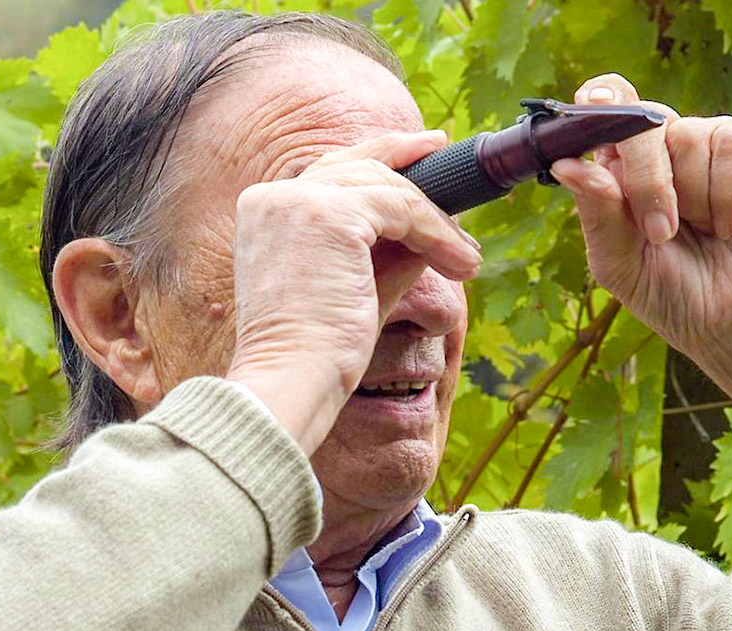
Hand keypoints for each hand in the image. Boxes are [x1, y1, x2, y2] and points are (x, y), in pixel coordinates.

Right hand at [228, 131, 481, 453]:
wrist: (292, 378)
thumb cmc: (319, 350)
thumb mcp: (358, 284)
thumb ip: (390, 249)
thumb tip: (435, 226)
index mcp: (266, 211)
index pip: (332, 171)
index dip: (382, 157)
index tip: (425, 152)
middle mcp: (274, 197)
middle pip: (358, 165)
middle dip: (413, 166)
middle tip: (452, 161)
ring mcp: (298, 200)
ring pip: (386, 187)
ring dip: (436, 221)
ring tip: (466, 258)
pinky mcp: (331, 214)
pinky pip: (402, 208)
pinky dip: (437, 232)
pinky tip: (459, 263)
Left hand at [548, 74, 731, 425]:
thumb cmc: (674, 294)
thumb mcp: (618, 262)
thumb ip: (596, 211)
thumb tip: (565, 165)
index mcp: (624, 167)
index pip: (604, 107)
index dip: (598, 102)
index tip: (592, 106)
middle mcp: (666, 147)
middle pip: (642, 119)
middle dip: (646, 178)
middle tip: (660, 233)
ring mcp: (712, 143)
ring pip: (687, 135)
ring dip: (693, 199)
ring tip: (705, 232)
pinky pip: (731, 143)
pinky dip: (727, 193)